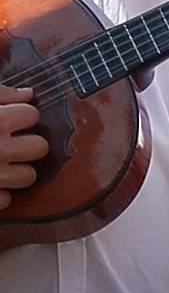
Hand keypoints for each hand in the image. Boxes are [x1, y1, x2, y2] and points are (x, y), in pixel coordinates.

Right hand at [0, 83, 48, 210]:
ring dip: (18, 172)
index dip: (23, 115)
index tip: (12, 118)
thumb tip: (29, 93)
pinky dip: (0, 192)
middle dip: (28, 145)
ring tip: (2, 164)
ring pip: (29, 177)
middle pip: (40, 147)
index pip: (32, 114)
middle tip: (12, 143)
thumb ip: (1, 93)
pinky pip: (7, 199)